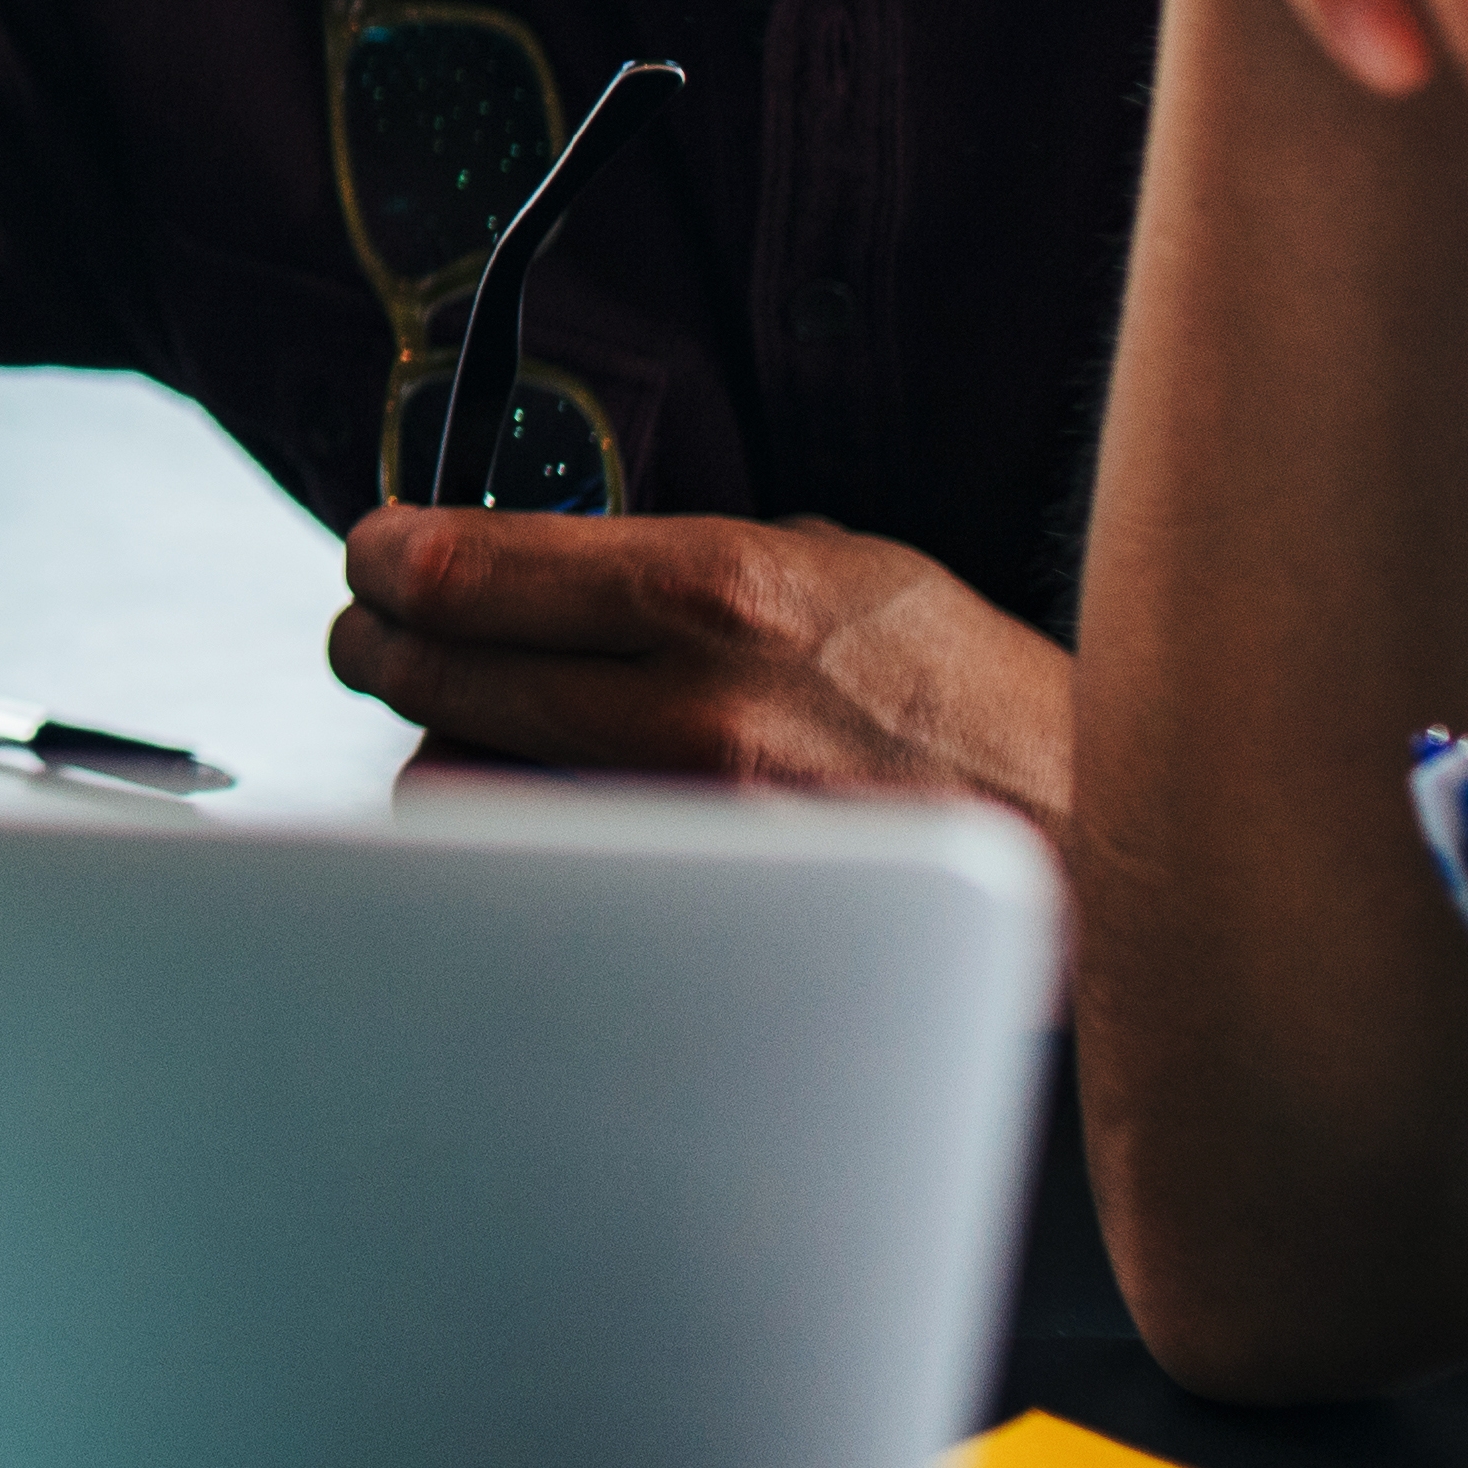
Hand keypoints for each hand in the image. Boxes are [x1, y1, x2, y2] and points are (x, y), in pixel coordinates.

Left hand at [338, 506, 1073, 822]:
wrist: (1092, 839)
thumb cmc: (973, 697)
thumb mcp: (844, 565)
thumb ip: (689, 560)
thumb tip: (554, 561)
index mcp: (721, 590)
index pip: (468, 565)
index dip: (388, 555)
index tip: (375, 552)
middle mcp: (691, 706)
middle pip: (433, 669)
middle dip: (380, 639)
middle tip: (376, 627)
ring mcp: (684, 827)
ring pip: (455, 785)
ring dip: (442, 742)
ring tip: (467, 719)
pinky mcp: (689, 915)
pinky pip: (532, 868)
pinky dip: (512, 832)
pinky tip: (537, 806)